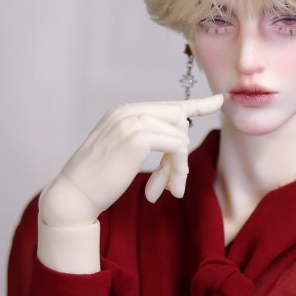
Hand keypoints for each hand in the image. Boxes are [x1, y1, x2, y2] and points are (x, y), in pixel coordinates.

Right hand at [40, 95, 222, 226]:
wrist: (75, 194)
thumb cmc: (100, 180)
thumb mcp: (125, 153)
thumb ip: (149, 139)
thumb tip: (180, 138)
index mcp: (124, 111)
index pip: (169, 105)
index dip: (197, 104)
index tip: (219, 100)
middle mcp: (128, 110)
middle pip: (179, 119)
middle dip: (181, 154)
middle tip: (174, 185)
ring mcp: (132, 120)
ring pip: (180, 137)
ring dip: (178, 168)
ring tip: (166, 190)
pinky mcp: (138, 137)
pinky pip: (177, 146)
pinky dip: (175, 169)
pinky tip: (159, 189)